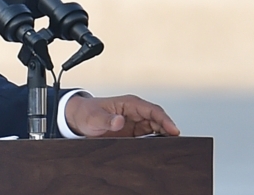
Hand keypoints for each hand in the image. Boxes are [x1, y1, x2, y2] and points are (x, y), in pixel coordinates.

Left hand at [65, 94, 179, 137]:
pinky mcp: (133, 132)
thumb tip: (119, 121)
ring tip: (169, 147)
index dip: (165, 120)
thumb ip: (107, 119)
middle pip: (158, 120)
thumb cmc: (87, 113)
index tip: (174, 131)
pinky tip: (159, 149)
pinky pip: (149, 136)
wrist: (78, 119)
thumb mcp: (94, 117)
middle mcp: (135, 112)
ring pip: (156, 128)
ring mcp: (135, 122)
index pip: (152, 110)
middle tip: (176, 143)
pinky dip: (155, 141)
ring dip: (163, 136)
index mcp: (129, 103)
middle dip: (168, 130)